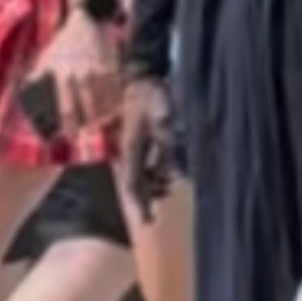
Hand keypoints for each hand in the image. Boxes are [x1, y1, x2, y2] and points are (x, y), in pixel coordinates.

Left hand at [31, 5, 121, 141]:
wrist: (87, 20)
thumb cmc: (63, 43)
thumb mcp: (46, 58)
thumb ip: (37, 76)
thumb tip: (26, 94)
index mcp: (62, 74)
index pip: (65, 106)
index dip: (68, 124)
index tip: (69, 136)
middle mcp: (80, 72)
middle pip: (87, 105)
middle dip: (88, 123)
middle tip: (87, 135)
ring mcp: (96, 68)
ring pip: (103, 98)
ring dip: (104, 114)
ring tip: (101, 124)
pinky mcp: (109, 64)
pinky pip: (114, 88)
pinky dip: (115, 100)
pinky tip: (114, 109)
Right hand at [120, 75, 181, 224]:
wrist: (139, 76)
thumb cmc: (151, 93)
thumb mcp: (162, 113)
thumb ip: (168, 137)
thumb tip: (174, 161)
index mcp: (131, 148)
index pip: (133, 184)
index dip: (141, 206)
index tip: (147, 223)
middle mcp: (127, 150)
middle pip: (134, 183)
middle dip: (146, 197)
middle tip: (156, 212)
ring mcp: (130, 145)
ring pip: (138, 174)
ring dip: (151, 184)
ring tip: (165, 187)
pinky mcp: (135, 139)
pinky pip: (141, 162)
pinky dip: (152, 171)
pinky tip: (165, 171)